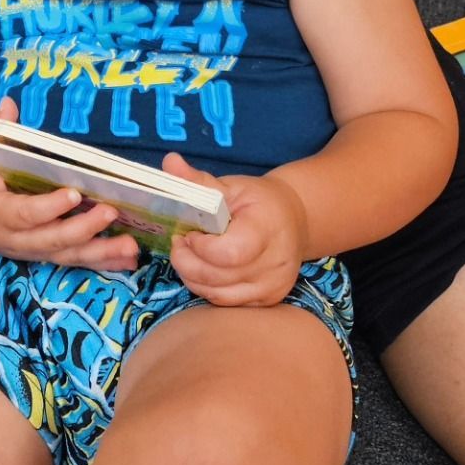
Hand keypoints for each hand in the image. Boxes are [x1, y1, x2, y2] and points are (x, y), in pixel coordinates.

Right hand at [0, 100, 139, 269]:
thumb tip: (9, 102)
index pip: (24, 213)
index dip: (48, 207)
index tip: (73, 194)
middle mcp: (14, 239)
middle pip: (51, 240)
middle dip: (83, 228)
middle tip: (110, 211)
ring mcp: (31, 251)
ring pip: (67, 256)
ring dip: (100, 252)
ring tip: (131, 246)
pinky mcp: (44, 255)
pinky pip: (74, 261)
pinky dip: (101, 261)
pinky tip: (128, 260)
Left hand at [164, 155, 309, 305]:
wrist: (294, 220)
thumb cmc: (259, 201)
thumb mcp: (231, 186)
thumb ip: (197, 180)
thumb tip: (169, 161)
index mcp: (268, 229)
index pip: (229, 252)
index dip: (200, 246)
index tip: (190, 231)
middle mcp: (275, 264)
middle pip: (218, 276)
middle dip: (187, 261)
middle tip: (179, 242)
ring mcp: (273, 286)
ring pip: (218, 294)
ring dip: (192, 276)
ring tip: (188, 254)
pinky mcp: (268, 301)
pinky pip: (226, 302)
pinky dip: (207, 288)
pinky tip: (203, 269)